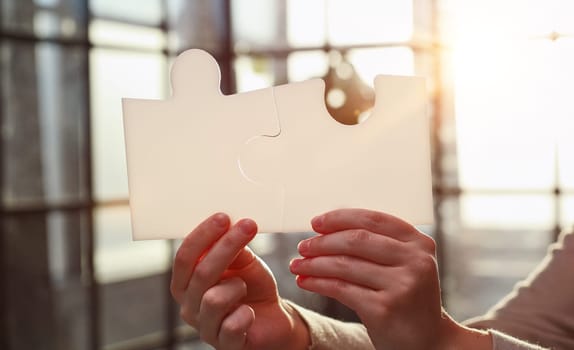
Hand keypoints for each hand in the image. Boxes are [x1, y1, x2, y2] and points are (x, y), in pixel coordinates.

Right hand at [171, 213, 308, 349]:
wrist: (273, 318)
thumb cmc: (252, 287)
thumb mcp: (245, 263)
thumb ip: (233, 250)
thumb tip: (228, 229)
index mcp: (186, 283)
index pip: (185, 257)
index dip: (202, 235)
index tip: (223, 217)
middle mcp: (189, 305)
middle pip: (200, 273)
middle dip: (226, 246)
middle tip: (248, 226)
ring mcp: (204, 327)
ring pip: (214, 299)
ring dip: (237, 286)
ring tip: (245, 286)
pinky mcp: (224, 344)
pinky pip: (232, 325)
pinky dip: (246, 313)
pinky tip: (250, 311)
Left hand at [289, 208, 490, 349]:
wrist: (428, 341)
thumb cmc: (407, 297)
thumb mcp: (406, 265)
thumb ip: (380, 244)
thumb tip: (330, 226)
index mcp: (419, 242)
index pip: (373, 220)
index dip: (340, 218)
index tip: (315, 223)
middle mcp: (414, 261)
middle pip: (356, 240)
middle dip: (323, 242)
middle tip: (302, 247)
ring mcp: (401, 285)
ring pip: (345, 265)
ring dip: (314, 264)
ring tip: (296, 265)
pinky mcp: (385, 309)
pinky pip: (341, 289)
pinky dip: (318, 283)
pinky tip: (304, 282)